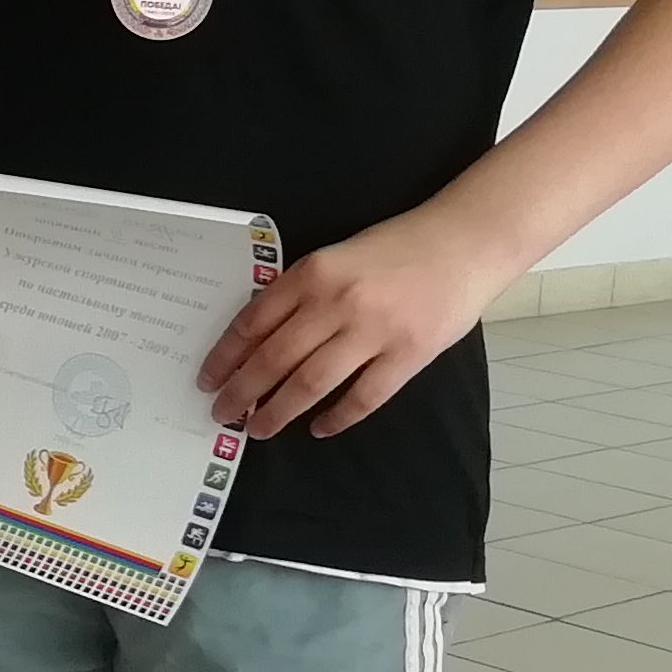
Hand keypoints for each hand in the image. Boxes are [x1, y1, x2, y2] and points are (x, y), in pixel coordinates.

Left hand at [199, 205, 507, 437]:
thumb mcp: (335, 257)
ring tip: (259, 429)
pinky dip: (337, 417)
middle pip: (274, 359)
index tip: (207, 379)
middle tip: (222, 414)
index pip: (253, 322)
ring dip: (279, 411)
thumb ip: (300, 292)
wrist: (464, 242)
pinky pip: (364, 397)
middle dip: (242, 393)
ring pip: (310, 383)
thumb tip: (258, 339)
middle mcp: (337, 302)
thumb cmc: (396, 248)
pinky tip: (318, 428)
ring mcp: (374, 330)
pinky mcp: (409, 354)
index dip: (225, 356)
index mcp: (312, 273)